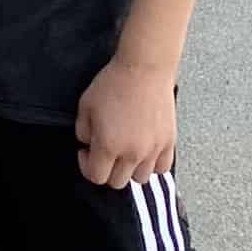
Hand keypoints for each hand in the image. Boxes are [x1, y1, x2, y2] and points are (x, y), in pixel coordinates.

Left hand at [74, 51, 177, 189]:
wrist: (144, 68)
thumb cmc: (113, 83)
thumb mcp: (85, 105)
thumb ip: (82, 131)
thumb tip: (88, 144)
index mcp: (108, 146)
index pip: (96, 177)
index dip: (86, 166)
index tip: (86, 151)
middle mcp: (132, 153)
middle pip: (118, 182)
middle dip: (107, 169)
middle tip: (104, 151)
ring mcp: (153, 149)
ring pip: (141, 178)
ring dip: (130, 169)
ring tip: (126, 150)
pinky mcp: (169, 142)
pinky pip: (162, 168)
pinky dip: (152, 164)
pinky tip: (144, 151)